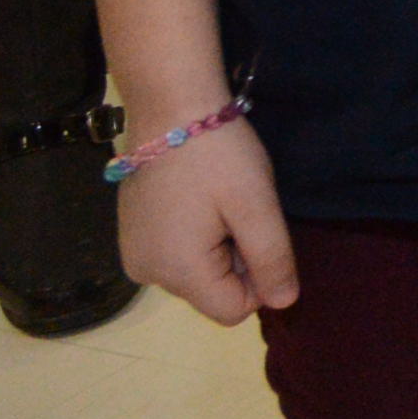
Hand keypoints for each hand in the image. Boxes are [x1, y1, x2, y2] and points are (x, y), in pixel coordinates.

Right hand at [119, 113, 296, 323]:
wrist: (170, 108)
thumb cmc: (219, 155)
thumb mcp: (256, 205)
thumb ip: (272, 259)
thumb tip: (284, 303)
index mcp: (177, 273)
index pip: (233, 310)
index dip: (259, 278)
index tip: (256, 230)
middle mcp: (147, 274)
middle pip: (214, 291)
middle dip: (236, 257)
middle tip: (236, 207)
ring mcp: (135, 254)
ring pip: (198, 272)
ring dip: (218, 244)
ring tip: (216, 200)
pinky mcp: (133, 236)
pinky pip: (178, 253)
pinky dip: (197, 234)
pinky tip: (198, 198)